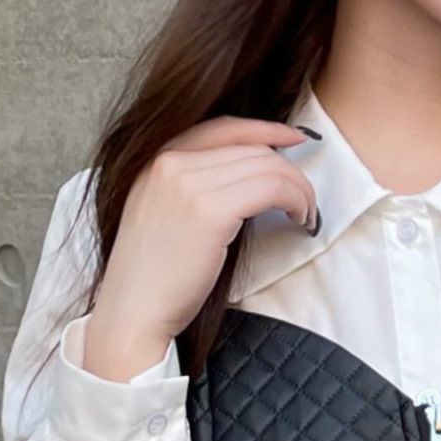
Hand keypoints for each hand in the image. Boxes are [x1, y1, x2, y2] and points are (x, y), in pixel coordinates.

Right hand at [84, 115, 318, 379]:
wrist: (134, 312)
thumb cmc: (154, 281)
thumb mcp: (165, 217)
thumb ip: (194, 190)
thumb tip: (248, 180)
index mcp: (156, 161)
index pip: (221, 129)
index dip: (263, 130)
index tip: (293, 140)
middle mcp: (170, 162)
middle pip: (249, 147)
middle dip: (288, 170)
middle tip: (307, 199)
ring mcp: (188, 183)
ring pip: (265, 166)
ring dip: (298, 188)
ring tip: (307, 214)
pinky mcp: (210, 210)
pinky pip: (270, 188)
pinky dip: (295, 200)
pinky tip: (300, 219)